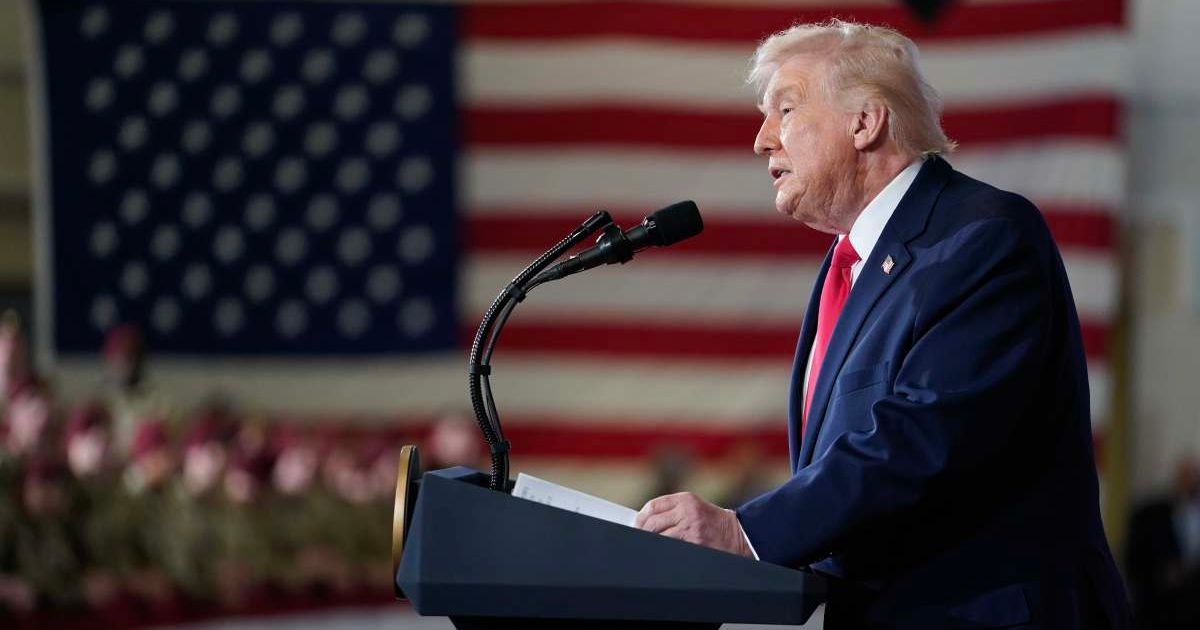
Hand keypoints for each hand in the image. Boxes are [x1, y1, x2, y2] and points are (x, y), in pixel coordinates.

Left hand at [636, 492, 752, 557]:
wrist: (738, 534)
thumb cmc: (714, 522)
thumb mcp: (694, 507)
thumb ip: (672, 510)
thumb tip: (645, 522)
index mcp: (685, 499)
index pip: (653, 506)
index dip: (641, 517)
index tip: (637, 525)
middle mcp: (686, 511)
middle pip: (652, 522)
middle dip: (642, 532)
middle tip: (638, 538)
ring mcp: (690, 527)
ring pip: (658, 536)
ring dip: (651, 541)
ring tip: (647, 546)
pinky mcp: (694, 542)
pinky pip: (670, 546)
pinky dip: (662, 549)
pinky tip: (660, 551)